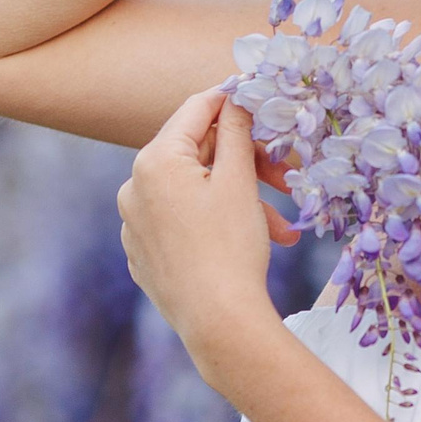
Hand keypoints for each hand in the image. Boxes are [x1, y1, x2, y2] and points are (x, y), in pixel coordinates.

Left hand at [116, 90, 290, 361]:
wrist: (218, 323)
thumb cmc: (231, 247)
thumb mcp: (239, 180)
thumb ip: (235, 132)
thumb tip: (235, 97)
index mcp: (154, 162)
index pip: (195, 110)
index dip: (232, 102)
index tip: (261, 102)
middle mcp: (133, 189)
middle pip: (197, 156)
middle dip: (247, 165)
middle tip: (287, 176)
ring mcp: (134, 225)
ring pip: (196, 194)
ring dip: (241, 202)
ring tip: (281, 229)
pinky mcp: (144, 255)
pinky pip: (183, 224)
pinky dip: (216, 225)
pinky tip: (252, 244)